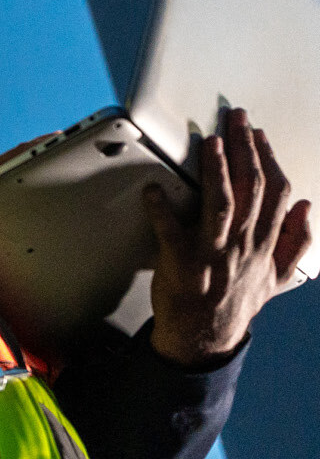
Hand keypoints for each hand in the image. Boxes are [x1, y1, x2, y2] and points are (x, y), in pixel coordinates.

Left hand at [147, 109, 311, 365]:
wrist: (206, 340)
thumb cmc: (237, 304)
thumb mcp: (277, 278)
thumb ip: (295, 242)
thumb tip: (307, 206)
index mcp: (263, 245)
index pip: (275, 193)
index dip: (269, 158)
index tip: (260, 133)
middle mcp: (242, 246)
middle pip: (250, 188)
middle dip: (245, 148)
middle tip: (236, 118)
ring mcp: (212, 255)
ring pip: (220, 205)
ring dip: (216, 171)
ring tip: (211, 142)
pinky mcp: (180, 264)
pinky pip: (170, 232)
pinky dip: (161, 210)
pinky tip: (153, 189)